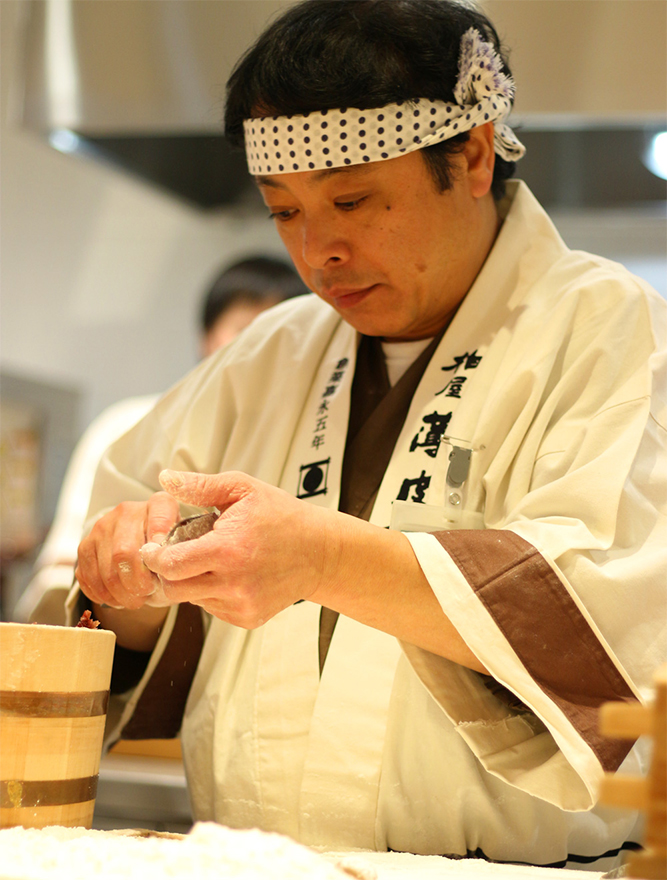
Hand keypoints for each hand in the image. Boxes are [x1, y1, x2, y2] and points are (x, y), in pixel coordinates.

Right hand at [75, 491, 179, 609]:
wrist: (141, 549)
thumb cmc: (166, 551)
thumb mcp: (180, 548)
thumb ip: (177, 554)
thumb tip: (166, 569)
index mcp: (158, 504)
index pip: (161, 514)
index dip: (161, 539)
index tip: (165, 563)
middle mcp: (127, 511)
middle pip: (124, 553)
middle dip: (137, 583)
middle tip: (146, 593)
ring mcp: (102, 527)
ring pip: (106, 571)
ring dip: (121, 594)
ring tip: (134, 600)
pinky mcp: (85, 545)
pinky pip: (88, 577)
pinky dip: (103, 595)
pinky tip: (118, 598)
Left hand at [140, 470, 339, 627]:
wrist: (319, 553)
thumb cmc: (283, 517)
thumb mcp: (244, 489)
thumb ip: (201, 486)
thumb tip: (167, 479)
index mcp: (228, 549)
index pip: (171, 565)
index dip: (155, 557)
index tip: (153, 548)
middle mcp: (234, 582)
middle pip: (174, 590)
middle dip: (168, 573)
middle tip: (175, 556)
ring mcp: (242, 604)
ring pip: (193, 600)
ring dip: (192, 581)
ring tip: (213, 560)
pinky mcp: (248, 618)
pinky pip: (213, 608)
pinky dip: (212, 592)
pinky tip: (230, 575)